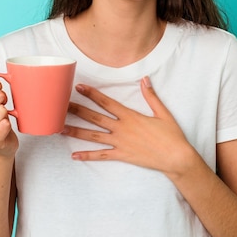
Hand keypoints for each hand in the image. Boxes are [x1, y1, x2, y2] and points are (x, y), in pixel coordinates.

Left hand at [62, 76, 197, 175]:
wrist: (176, 158)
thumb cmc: (171, 135)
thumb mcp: (163, 112)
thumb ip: (151, 96)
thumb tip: (144, 79)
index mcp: (131, 116)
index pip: (107, 103)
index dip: (92, 94)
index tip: (79, 87)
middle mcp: (122, 129)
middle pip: (95, 118)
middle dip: (77, 110)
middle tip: (61, 105)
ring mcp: (120, 143)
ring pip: (93, 136)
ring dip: (76, 132)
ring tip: (60, 129)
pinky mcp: (122, 156)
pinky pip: (101, 155)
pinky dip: (87, 156)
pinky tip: (74, 156)